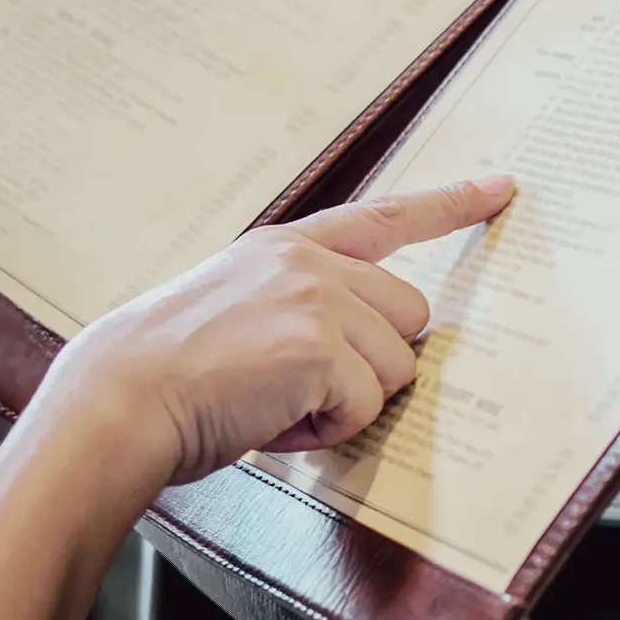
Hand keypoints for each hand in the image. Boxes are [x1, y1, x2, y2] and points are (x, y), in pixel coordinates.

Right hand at [32, 175, 514, 488]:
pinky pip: (368, 406)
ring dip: (348, 403)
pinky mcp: (321, 349)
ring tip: (277, 402)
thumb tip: (367, 344)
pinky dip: (327, 430)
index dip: (449, 204)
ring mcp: (317, 301)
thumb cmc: (171, 373)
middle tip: (304, 384)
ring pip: (398, 367)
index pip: (385, 217)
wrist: (121, 398)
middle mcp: (308, 264)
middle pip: (411, 315)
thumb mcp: (237, 306)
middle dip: (376, 362)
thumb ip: (303, 306)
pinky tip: (274, 420)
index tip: (499, 188)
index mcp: (287, 249)